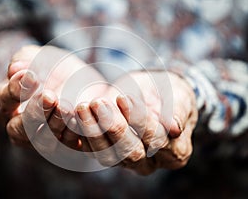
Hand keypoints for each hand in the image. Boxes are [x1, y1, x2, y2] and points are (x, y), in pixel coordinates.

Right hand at [0, 45, 106, 149]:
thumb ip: (24, 60)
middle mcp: (19, 128)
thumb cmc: (49, 67)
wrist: (79, 79)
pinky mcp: (63, 145)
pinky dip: (73, 133)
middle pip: (18, 130)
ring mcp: (41, 140)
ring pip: (42, 142)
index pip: (1, 102)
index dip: (14, 91)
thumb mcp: (37, 57)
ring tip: (66, 107)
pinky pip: (66, 146)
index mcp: (4, 105)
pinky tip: (79, 117)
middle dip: (34, 113)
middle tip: (49, 96)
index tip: (31, 77)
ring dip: (54, 125)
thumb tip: (15, 68)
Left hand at [75, 71, 197, 174]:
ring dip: (93, 131)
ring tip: (83, 107)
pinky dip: (83, 133)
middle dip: (113, 128)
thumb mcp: (180, 97)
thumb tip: (174, 128)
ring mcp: (127, 160)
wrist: (155, 93)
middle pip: (130, 154)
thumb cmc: (170, 94)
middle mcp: (150, 161)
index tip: (124, 98)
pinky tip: (75, 115)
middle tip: (98, 103)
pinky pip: (93, 149)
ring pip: (108, 156)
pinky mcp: (109, 151)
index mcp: (175, 153)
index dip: (140, 121)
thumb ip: (177, 111)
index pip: (157, 142)